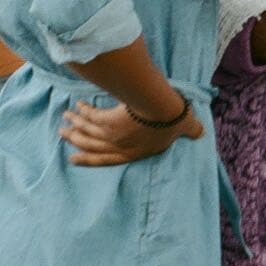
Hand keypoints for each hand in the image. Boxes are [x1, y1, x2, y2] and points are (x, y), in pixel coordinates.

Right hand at [61, 95, 201, 166]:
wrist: (162, 110)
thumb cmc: (175, 121)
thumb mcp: (186, 129)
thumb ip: (192, 132)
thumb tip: (202, 132)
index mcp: (135, 152)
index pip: (108, 159)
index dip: (89, 160)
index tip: (74, 158)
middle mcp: (119, 145)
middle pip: (91, 144)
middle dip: (76, 140)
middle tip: (63, 135)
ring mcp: (110, 134)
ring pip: (87, 130)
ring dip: (75, 125)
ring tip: (65, 119)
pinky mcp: (106, 120)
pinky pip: (90, 116)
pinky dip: (83, 111)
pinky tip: (78, 106)